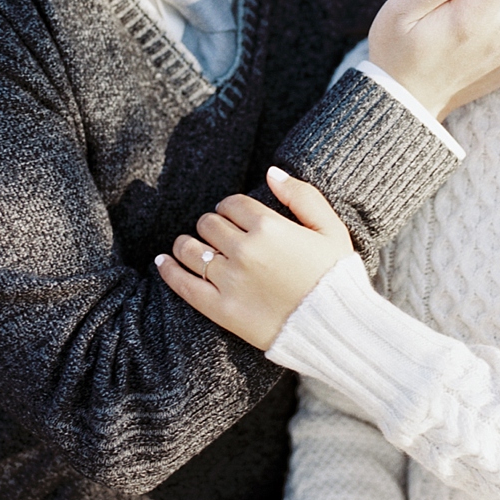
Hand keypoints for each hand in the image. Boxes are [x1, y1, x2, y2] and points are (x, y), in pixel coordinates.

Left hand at [157, 167, 353, 350]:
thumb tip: (271, 172)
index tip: (235, 217)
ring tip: (188, 246)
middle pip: (209, 223)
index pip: (232, 204)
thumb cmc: (336, 276)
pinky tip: (162, 262)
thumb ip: (301, 195)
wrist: (336, 327)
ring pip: (191, 248)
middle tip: (218, 235)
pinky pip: (183, 283)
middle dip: (212, 224)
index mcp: (269, 226)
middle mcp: (244, 250)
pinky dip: (168, 270)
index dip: (231, 208)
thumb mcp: (331, 228)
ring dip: (187, 243)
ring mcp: (230, 280)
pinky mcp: (221, 309)